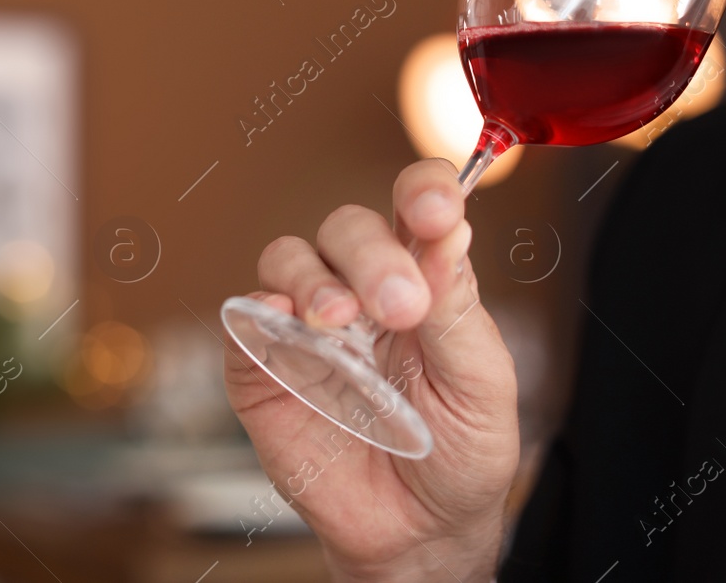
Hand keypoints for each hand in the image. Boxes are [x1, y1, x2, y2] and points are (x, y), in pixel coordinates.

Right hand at [224, 159, 519, 581]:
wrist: (419, 534)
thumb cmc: (459, 451)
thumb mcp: (480, 384)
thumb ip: (457, 309)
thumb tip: (449, 234)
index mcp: (423, 278)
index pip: (416, 207)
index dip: (423, 191)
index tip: (435, 209)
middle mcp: (361, 288)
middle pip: (348, 229)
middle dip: (370, 254)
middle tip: (398, 305)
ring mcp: (308, 325)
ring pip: (289, 258)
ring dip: (313, 278)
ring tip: (339, 321)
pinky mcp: (263, 366)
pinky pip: (245, 318)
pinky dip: (259, 310)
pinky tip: (287, 324)